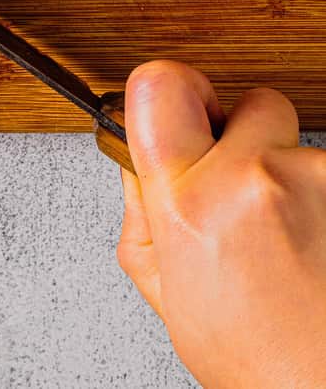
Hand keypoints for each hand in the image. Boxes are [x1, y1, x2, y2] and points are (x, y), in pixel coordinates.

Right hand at [118, 60, 325, 388]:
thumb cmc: (260, 361)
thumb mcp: (166, 290)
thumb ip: (141, 209)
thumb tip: (137, 156)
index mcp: (190, 203)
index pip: (158, 83)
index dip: (168, 90)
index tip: (182, 110)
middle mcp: (255, 179)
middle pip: (249, 102)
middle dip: (245, 136)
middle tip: (242, 192)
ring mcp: (315, 179)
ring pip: (296, 147)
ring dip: (289, 178)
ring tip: (287, 242)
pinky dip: (320, 200)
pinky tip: (314, 248)